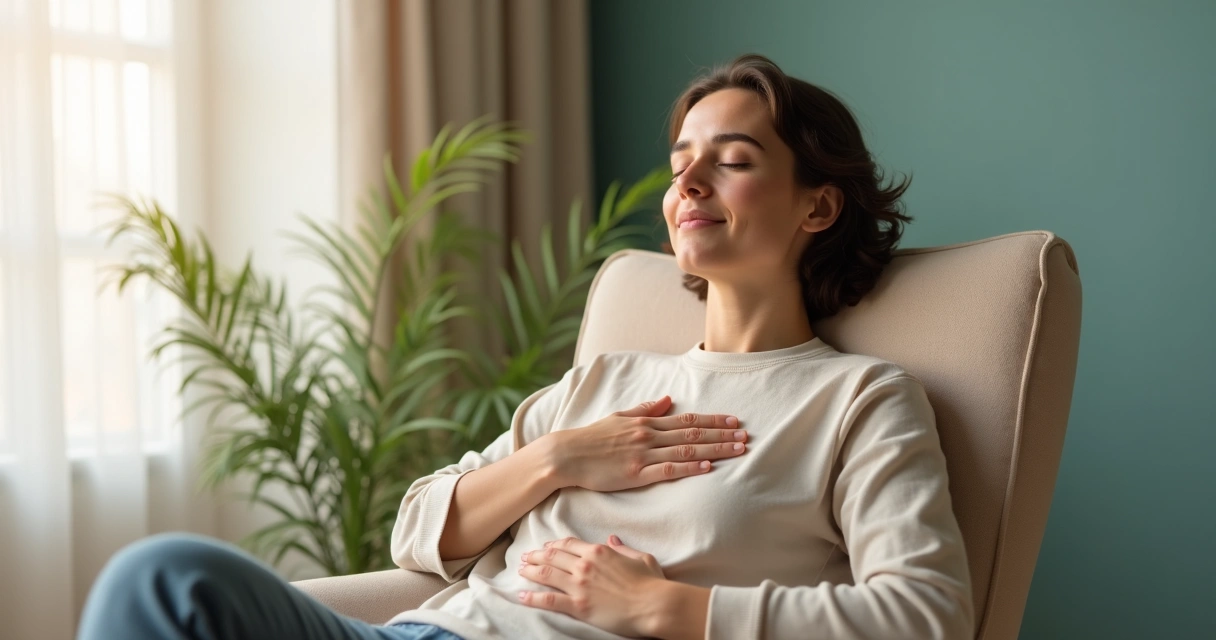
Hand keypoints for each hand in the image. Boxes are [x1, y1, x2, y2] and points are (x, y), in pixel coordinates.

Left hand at [517, 535, 668, 637]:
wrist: (654, 605)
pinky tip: (522, 595)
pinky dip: (533, 597)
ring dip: (530, 571)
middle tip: (525, 557)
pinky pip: (549, 600)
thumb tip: (612, 539)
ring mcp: (580, 585)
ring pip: (546, 574)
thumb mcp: (641, 557)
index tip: (545, 547)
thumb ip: (623, 548)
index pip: (568, 544)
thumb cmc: (651, 582)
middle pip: (553, 556)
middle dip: (536, 555)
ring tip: (520, 571)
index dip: (554, 544)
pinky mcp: (578, 605)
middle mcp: (585, 565)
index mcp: (599, 551)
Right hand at [541, 396, 746, 491]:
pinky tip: (707, 466)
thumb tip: (667, 399)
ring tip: (737, 450)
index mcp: (646, 423)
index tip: (735, 421)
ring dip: (715, 449)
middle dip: (722, 434)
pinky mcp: (635, 474)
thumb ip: (645, 409)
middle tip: (746, 436)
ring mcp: (643, 455)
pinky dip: (689, 466)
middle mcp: (648, 436)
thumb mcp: (618, 417)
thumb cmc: (591, 437)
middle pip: (693, 433)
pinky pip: (667, 470)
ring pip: (686, 449)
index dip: (714, 420)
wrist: (566, 455)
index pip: (687, 419)